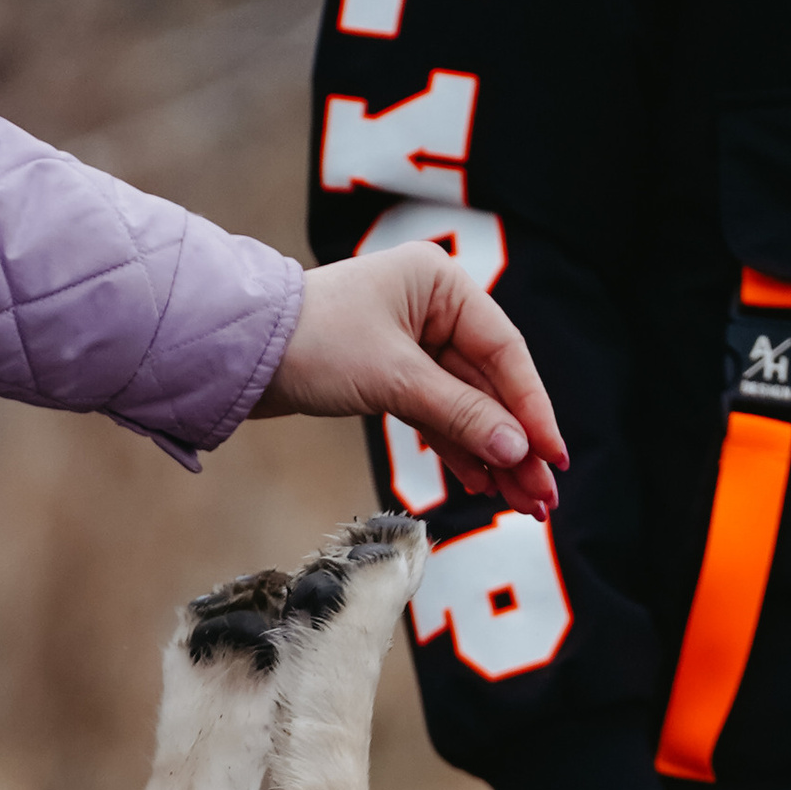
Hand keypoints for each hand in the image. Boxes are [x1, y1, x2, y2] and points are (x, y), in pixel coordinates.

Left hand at [255, 247, 564, 519]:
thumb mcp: (392, 378)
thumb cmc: (309, 342)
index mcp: (441, 284)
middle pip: (491, 386)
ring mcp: (414, 343)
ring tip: (522, 505)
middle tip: (543, 500)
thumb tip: (515, 450)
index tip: (553, 459)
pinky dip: (459, 449)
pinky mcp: (392, 375)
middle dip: (516, 446)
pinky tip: (483, 484)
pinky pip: (439, 415)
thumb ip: (457, 413)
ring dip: (494, 456)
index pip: (504, 352)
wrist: (237, 353)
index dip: (532, 411)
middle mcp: (433, 308)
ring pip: (467, 407)